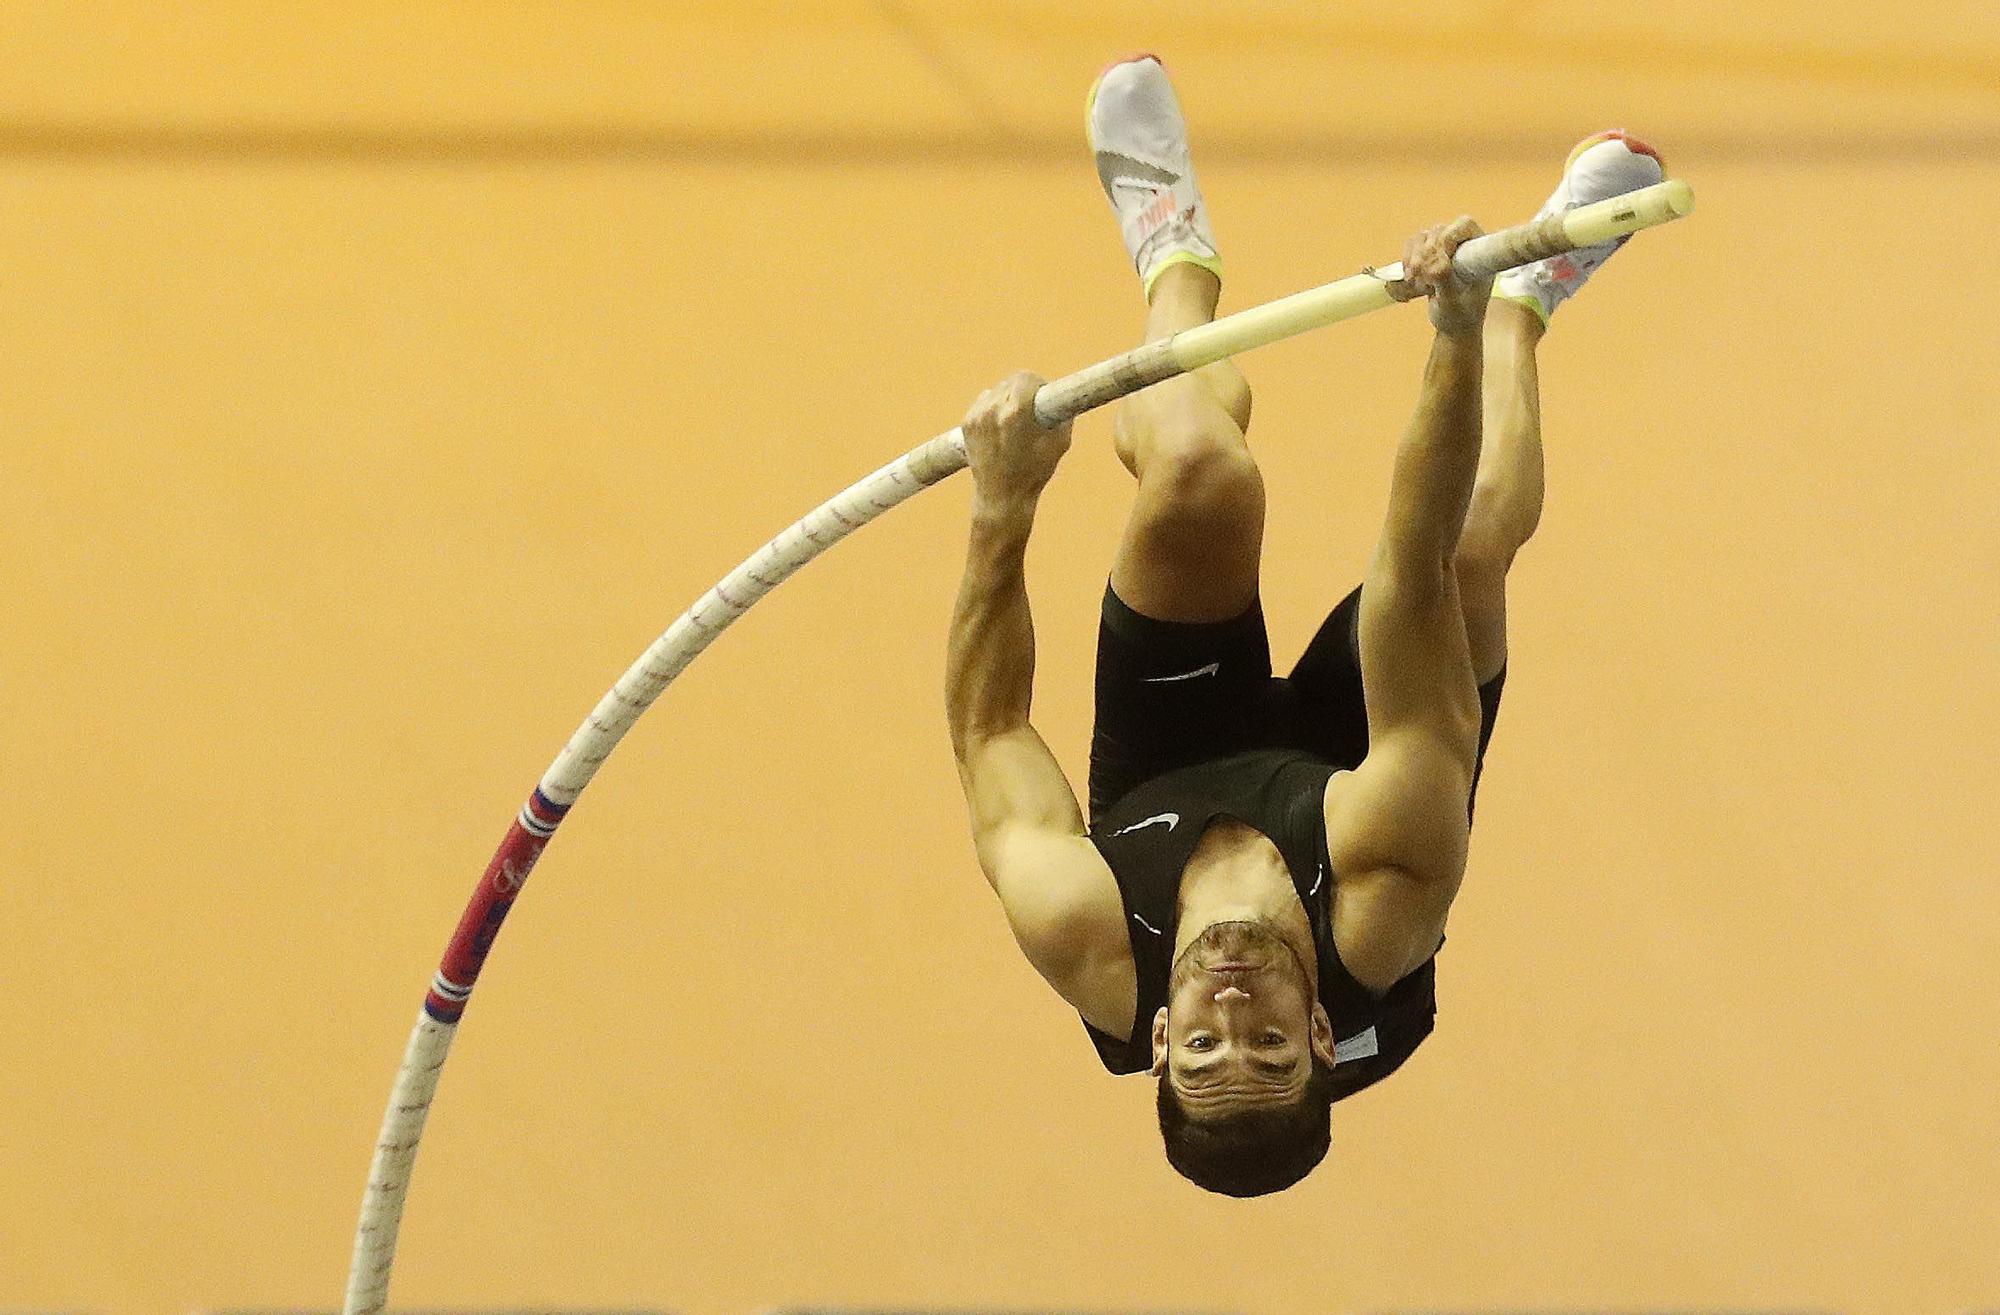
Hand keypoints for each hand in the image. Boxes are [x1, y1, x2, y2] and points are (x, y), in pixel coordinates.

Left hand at [961, 372, 1072, 503]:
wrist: (1002, 496)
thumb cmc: (1035, 471)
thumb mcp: (1060, 441)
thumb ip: (1062, 413)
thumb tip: (1061, 395)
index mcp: (1017, 412)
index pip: (1028, 378)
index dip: (1039, 384)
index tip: (1044, 393)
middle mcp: (994, 409)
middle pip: (1013, 381)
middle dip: (1025, 391)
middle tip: (1033, 409)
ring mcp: (977, 415)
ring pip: (998, 389)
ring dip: (1009, 397)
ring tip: (1016, 421)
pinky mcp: (967, 422)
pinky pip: (984, 401)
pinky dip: (995, 407)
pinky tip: (1001, 426)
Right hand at [1398, 215, 1491, 337]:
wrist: (1453, 322)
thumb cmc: (1461, 313)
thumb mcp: (1453, 300)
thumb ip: (1444, 278)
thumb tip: (1432, 263)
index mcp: (1479, 249)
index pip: (1464, 225)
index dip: (1447, 239)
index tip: (1437, 264)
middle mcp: (1463, 242)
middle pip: (1439, 231)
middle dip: (1426, 255)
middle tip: (1423, 279)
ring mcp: (1444, 245)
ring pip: (1422, 237)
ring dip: (1414, 259)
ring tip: (1417, 282)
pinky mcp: (1428, 251)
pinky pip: (1411, 245)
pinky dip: (1407, 261)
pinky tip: (1411, 278)